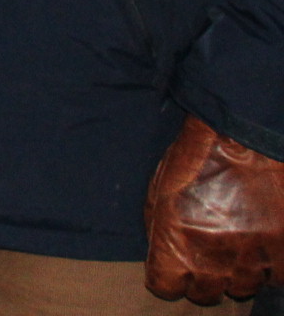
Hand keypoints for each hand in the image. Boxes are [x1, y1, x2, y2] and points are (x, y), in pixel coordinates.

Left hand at [148, 115, 283, 302]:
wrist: (242, 136)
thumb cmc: (195, 158)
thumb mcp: (159, 192)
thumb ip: (161, 230)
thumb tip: (165, 255)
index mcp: (177, 250)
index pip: (166, 289)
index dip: (169, 277)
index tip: (173, 266)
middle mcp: (216, 264)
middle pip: (206, 294)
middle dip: (202, 278)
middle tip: (205, 255)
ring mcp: (254, 261)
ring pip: (243, 287)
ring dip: (237, 271)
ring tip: (235, 244)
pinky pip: (277, 277)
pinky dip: (271, 266)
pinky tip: (262, 245)